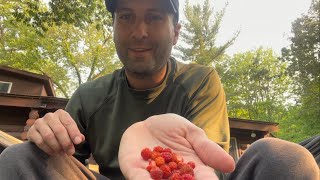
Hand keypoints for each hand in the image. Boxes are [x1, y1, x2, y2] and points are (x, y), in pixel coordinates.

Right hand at [27, 109, 84, 155]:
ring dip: (57, 147)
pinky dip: (48, 149)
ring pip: (49, 136)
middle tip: (70, 152)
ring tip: (62, 153)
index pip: (68, 122)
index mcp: (61, 113)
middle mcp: (49, 116)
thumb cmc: (61, 131)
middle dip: (66, 143)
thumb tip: (80, 139)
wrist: (45, 133)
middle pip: (59, 130)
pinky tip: (53, 152)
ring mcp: (39, 123)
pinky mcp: (31, 131)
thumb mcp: (70, 131)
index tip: (78, 142)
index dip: (74, 133)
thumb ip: (76, 135)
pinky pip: (40, 141)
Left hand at [119, 113, 234, 179]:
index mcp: (191, 169)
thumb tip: (230, 166)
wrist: (146, 124)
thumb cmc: (171, 130)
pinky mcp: (134, 170)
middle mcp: (173, 177)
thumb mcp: (192, 133)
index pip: (203, 179)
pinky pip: (138, 179)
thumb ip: (207, 148)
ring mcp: (153, 175)